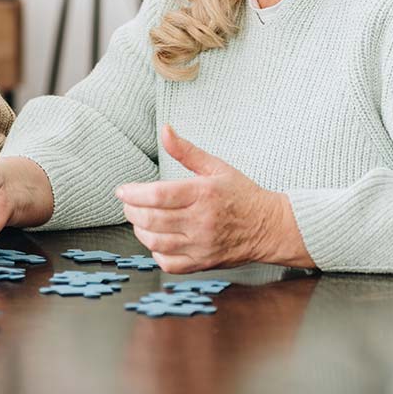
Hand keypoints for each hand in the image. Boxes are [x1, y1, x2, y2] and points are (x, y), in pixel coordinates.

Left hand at [115, 125, 313, 273]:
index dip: (134, 193)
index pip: (159, 195)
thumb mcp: (216, 166)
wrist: (269, 227)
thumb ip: (186, 151)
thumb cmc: (242, 195)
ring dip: (140, 230)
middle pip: (152, 219)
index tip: (123, 191)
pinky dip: (156, 252)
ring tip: (140, 220)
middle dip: (132, 211)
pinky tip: (157, 240)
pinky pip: (169, 263)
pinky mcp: (203, 263)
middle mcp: (201, 221)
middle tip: (129, 204)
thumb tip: (165, 130)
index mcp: (204, 194)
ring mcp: (202, 245)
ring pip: (156, 242)